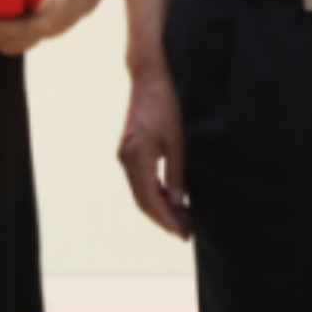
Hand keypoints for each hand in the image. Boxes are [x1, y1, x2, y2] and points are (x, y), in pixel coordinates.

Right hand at [117, 67, 193, 239]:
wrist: (150, 78)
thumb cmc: (167, 105)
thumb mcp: (178, 141)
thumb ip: (177, 173)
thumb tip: (178, 202)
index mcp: (137, 156)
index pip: (151, 199)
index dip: (167, 219)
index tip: (183, 233)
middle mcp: (126, 158)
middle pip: (143, 200)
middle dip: (164, 218)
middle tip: (185, 232)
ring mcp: (125, 154)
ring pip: (141, 192)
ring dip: (160, 208)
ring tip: (182, 220)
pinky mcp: (129, 150)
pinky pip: (140, 180)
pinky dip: (155, 193)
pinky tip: (172, 199)